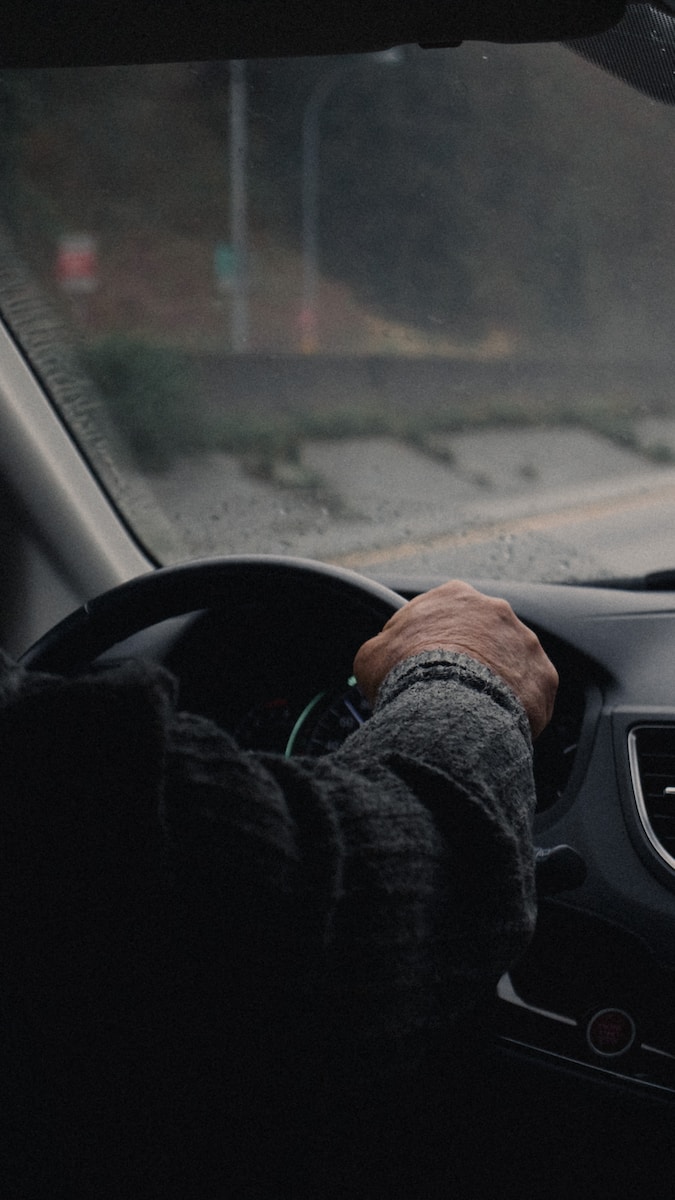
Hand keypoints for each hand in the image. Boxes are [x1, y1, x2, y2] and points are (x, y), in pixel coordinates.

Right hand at [354, 580, 558, 738]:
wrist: (447, 707)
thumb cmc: (405, 675)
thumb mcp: (371, 656)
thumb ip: (383, 648)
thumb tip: (383, 659)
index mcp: (455, 597)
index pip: (445, 614)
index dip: (432, 642)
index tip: (423, 665)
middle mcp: (497, 611)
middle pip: (482, 636)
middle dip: (469, 660)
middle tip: (450, 689)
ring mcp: (525, 643)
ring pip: (510, 663)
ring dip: (496, 682)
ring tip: (473, 711)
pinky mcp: (544, 677)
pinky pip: (530, 694)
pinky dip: (516, 709)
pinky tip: (495, 724)